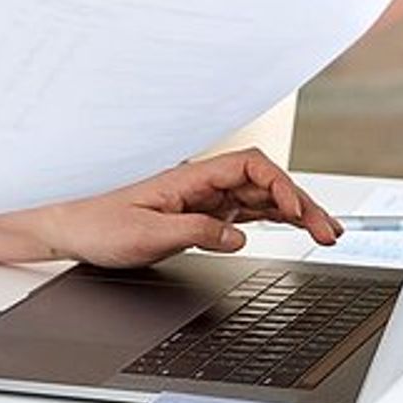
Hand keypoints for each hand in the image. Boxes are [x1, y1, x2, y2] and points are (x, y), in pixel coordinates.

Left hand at [47, 150, 343, 268]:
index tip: (296, 210)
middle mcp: (200, 185)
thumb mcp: (147, 234)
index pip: (248, 167)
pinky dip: (274, 220)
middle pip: (264, 182)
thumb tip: (238, 235)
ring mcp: (203, 200)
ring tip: (326, 232)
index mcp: (189, 178)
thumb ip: (196, 233)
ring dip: (294, 212)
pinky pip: (246, 213)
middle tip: (329, 231)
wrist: (72, 230)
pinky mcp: (200, 217)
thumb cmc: (100, 226)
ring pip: (261, 198)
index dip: (279, 183)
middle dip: (300, 202)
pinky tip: (293, 228)